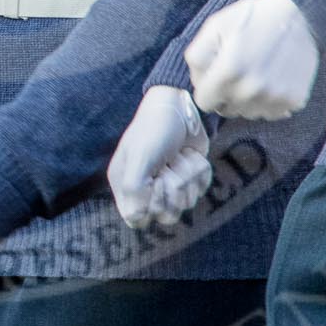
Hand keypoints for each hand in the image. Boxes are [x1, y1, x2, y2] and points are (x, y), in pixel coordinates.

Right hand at [107, 86, 212, 228]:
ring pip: (186, 203)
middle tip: (169, 165)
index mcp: (125, 183)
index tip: (155, 184)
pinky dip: (200, 172)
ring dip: (187, 176)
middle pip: (165, 214)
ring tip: (179, 156)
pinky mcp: (189, 178)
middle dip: (173, 187)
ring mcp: (169, 184)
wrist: (181, 106)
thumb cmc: (155, 128)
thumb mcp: (140, 157)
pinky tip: (190, 156)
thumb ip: (134, 189)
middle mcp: (146, 188)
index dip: (150, 207)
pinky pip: (200, 191)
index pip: (136, 219)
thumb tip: (137, 219)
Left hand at [185, 0, 319, 119]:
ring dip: (249, 100)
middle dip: (228, 94)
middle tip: (240, 71)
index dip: (208, 88)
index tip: (217, 76)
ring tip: (257, 74)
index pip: (205, 103)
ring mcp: (275, 98)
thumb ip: (196, 57)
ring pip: (250, 114)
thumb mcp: (214, 27)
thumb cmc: (252, 18)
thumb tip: (198, 84)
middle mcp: (251, 91)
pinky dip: (270, 101)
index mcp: (228, 73)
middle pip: (227, 110)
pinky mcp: (294, 100)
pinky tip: (273, 80)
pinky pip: (272, 113)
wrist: (298, 14)